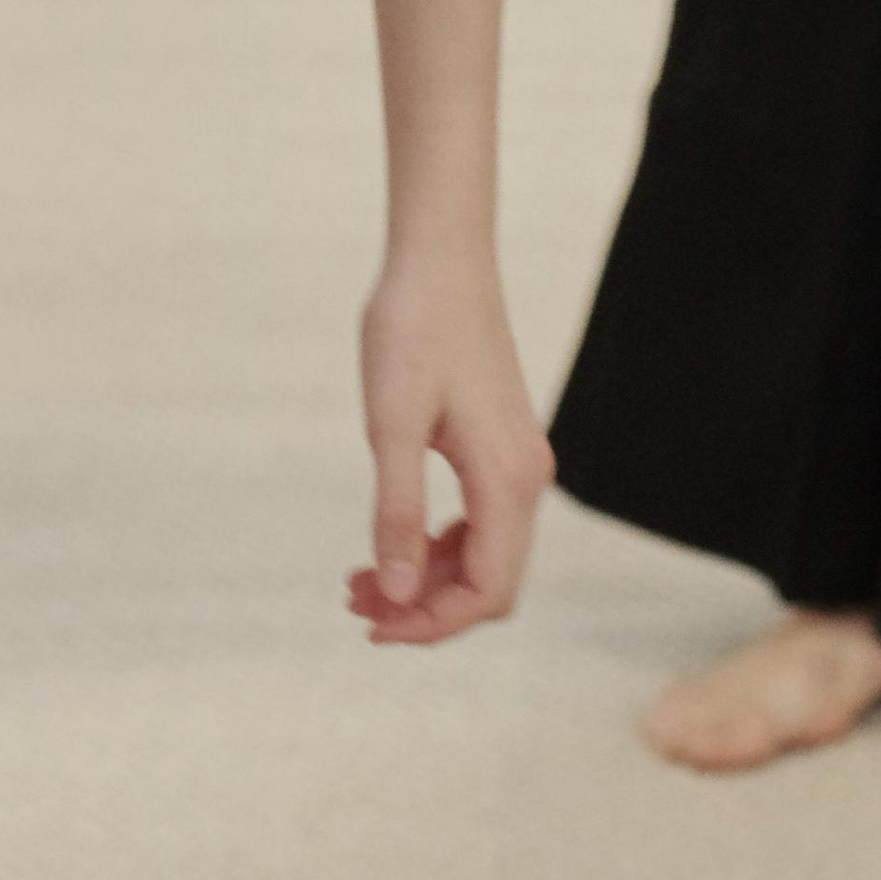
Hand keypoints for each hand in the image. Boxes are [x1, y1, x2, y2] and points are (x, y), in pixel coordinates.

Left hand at [347, 242, 553, 646]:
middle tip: (354, 600)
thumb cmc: (411, 329)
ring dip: (430, 577)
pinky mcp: (503, 445)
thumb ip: (397, 512)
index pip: (488, 592)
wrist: (440, 257)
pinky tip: (395, 538)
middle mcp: (526, 478)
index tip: (370, 622)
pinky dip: (441, 544)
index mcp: (508, 479)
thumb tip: (398, 594)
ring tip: (361, 576)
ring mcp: (519, 461)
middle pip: (491, 582)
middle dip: (425, 605)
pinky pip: (482, 520)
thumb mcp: (391, 425)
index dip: (431, 622)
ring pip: (486, 554)